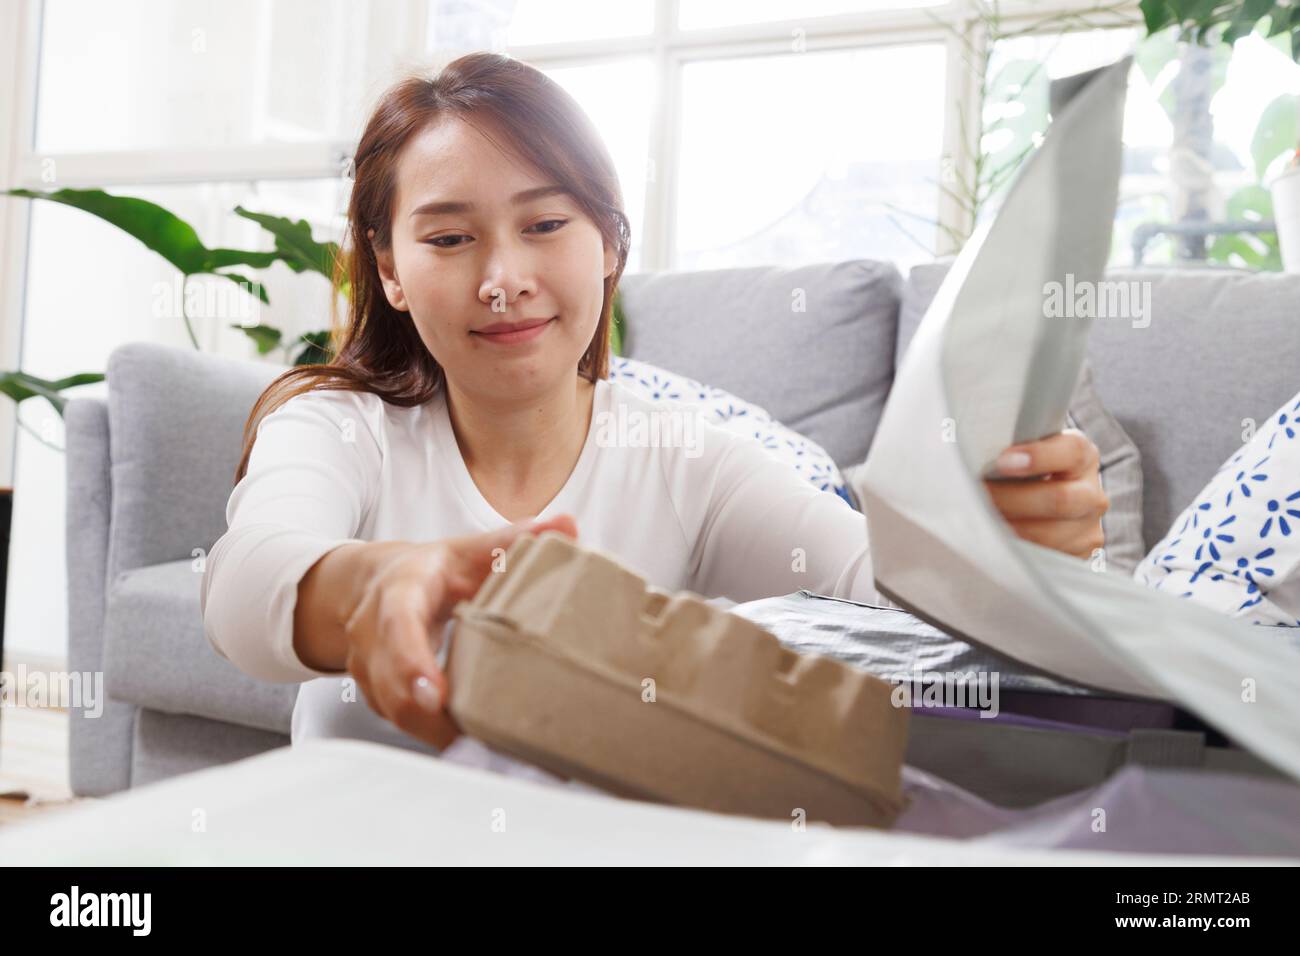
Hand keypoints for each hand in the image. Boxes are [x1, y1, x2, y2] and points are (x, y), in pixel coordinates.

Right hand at [341, 514, 578, 749]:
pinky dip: (435, 735)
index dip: (412, 660)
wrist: (376, 583)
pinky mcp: (377, 693)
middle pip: (390, 684)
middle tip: (472, 740)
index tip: (435, 693)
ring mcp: (369, 666)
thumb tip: (567, 526)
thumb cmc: (434, 570)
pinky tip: (473, 744)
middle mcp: (373, 631)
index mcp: (400, 589)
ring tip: (485, 748)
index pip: (398, 624)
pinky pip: (402, 721)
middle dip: (427, 717)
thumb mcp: (470, 549)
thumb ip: (517, 539)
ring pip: (393, 710)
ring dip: (435, 734)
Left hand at [982, 428, 1107, 559]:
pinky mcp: (1078, 555)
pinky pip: (1044, 557)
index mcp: (1082, 456)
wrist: (1039, 506)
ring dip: (1007, 528)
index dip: (1038, 456)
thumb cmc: (1021, 473)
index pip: (1070, 451)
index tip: (1002, 461)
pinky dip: (1013, 548)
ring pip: (1048, 535)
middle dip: (1011, 498)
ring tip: (977, 518)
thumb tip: (977, 451)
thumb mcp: (1024, 453)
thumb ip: (1012, 449)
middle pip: (1059, 499)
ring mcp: (1088, 528)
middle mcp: (1092, 494)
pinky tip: (992, 538)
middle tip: (976, 494)